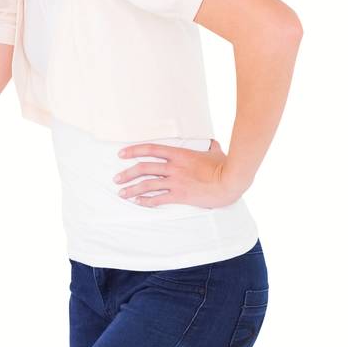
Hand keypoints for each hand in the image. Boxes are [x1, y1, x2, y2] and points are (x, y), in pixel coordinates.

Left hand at [114, 139, 245, 207]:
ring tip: (121, 193)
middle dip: (127, 173)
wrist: (231, 181)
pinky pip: (159, 199)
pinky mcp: (180, 195)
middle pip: (143, 168)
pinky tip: (138, 202)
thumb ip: (209, 146)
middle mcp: (174, 167)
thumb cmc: (225, 165)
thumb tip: (211, 143)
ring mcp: (176, 181)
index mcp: (180, 154)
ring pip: (147, 184)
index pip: (151, 149)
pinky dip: (146, 201)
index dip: (133, 150)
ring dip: (132, 189)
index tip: (121, 154)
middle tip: (116, 178)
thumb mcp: (215, 151)